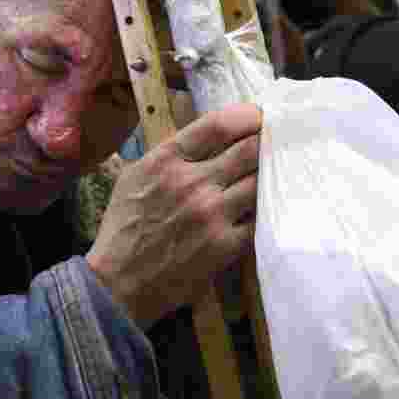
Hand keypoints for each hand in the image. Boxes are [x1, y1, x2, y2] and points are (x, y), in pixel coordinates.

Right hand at [87, 103, 260, 329]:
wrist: (119, 282)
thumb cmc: (124, 227)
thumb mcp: (134, 177)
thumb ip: (168, 154)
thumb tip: (204, 136)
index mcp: (165, 160)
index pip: (217, 125)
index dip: (246, 116)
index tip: (259, 116)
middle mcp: (191, 182)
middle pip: (248, 150)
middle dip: (267, 141)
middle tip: (279, 140)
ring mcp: (211, 214)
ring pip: (259, 182)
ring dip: (269, 176)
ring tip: (279, 171)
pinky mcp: (225, 244)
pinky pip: (259, 218)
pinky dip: (264, 209)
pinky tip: (267, 206)